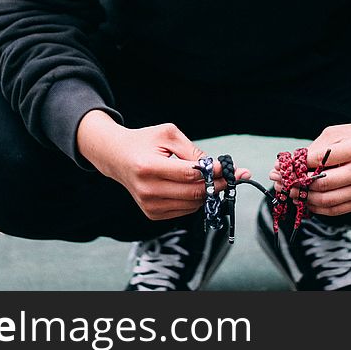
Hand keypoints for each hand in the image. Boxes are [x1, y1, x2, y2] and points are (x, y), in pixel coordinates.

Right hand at [77, 111, 250, 220]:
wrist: (117, 157)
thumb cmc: (144, 142)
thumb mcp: (168, 135)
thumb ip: (192, 151)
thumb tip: (215, 167)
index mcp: (148, 167)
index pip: (190, 174)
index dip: (214, 172)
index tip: (233, 169)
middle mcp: (147, 190)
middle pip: (194, 193)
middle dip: (218, 185)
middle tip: (233, 177)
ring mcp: (149, 205)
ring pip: (192, 204)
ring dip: (208, 193)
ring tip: (214, 179)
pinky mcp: (152, 214)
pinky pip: (184, 210)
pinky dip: (195, 199)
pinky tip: (196, 187)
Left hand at [269, 119, 350, 216]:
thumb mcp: (337, 133)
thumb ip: (314, 149)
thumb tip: (289, 165)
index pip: (321, 159)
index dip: (298, 164)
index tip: (281, 166)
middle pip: (323, 183)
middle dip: (297, 184)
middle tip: (280, 181)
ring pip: (327, 200)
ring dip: (303, 198)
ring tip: (290, 191)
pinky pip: (335, 209)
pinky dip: (317, 206)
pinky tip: (305, 199)